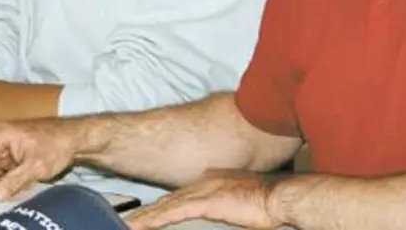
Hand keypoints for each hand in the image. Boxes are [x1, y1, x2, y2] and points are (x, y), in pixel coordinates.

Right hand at [0, 119, 76, 200]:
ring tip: (11, 194)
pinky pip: (2, 167)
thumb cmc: (58, 146)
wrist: (77, 137)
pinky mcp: (13, 149)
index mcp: (1, 134)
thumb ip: (12, 182)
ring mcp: (6, 142)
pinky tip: (18, 187)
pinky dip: (7, 179)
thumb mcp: (35, 167)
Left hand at [126, 170, 285, 229]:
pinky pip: (172, 212)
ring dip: (146, 216)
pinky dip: (156, 218)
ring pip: (165, 205)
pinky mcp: (204, 203)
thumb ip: (228, 202)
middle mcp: (203, 182)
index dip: (163, 204)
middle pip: (168, 199)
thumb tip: (226, 209)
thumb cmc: (267, 200)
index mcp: (211, 180)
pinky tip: (141, 224)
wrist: (277, 194)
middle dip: (149, 210)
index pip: (180, 195)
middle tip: (129, 220)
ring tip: (128, 224)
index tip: (148, 212)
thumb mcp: (243, 197)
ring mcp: (202, 191)